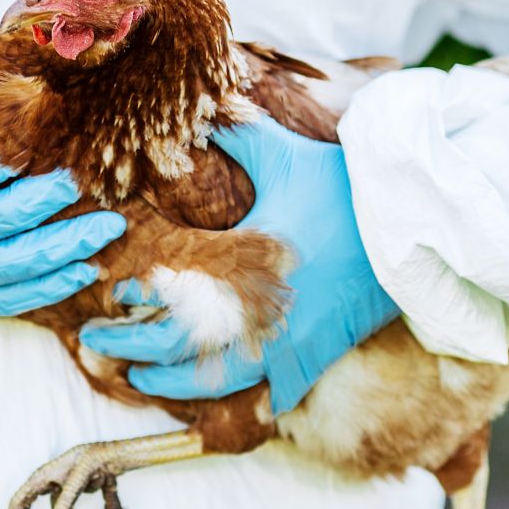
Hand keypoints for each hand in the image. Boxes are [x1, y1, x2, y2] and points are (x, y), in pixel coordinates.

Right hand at [0, 88, 124, 319]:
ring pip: (20, 264)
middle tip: (79, 182)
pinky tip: (85, 271)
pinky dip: (51, 288)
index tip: (32, 146)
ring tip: (108, 229)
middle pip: (7, 219)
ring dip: (69, 248)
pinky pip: (13, 300)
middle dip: (50, 200)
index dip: (8, 157)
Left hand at [78, 116, 396, 413]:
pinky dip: (236, 395)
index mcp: (239, 265)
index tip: (114, 293)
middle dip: (132, 349)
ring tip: (140, 379)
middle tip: (98, 341)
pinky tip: (211, 395)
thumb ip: (236, 137)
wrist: (410, 228)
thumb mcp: (283, 154)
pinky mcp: (314, 356)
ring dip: (171, 384)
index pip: (168, 296)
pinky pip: (268, 392)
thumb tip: (203, 112)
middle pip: (177, 350)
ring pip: (215, 383)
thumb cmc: (344, 190)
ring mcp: (286, 342)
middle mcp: (254, 313)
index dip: (134, 300)